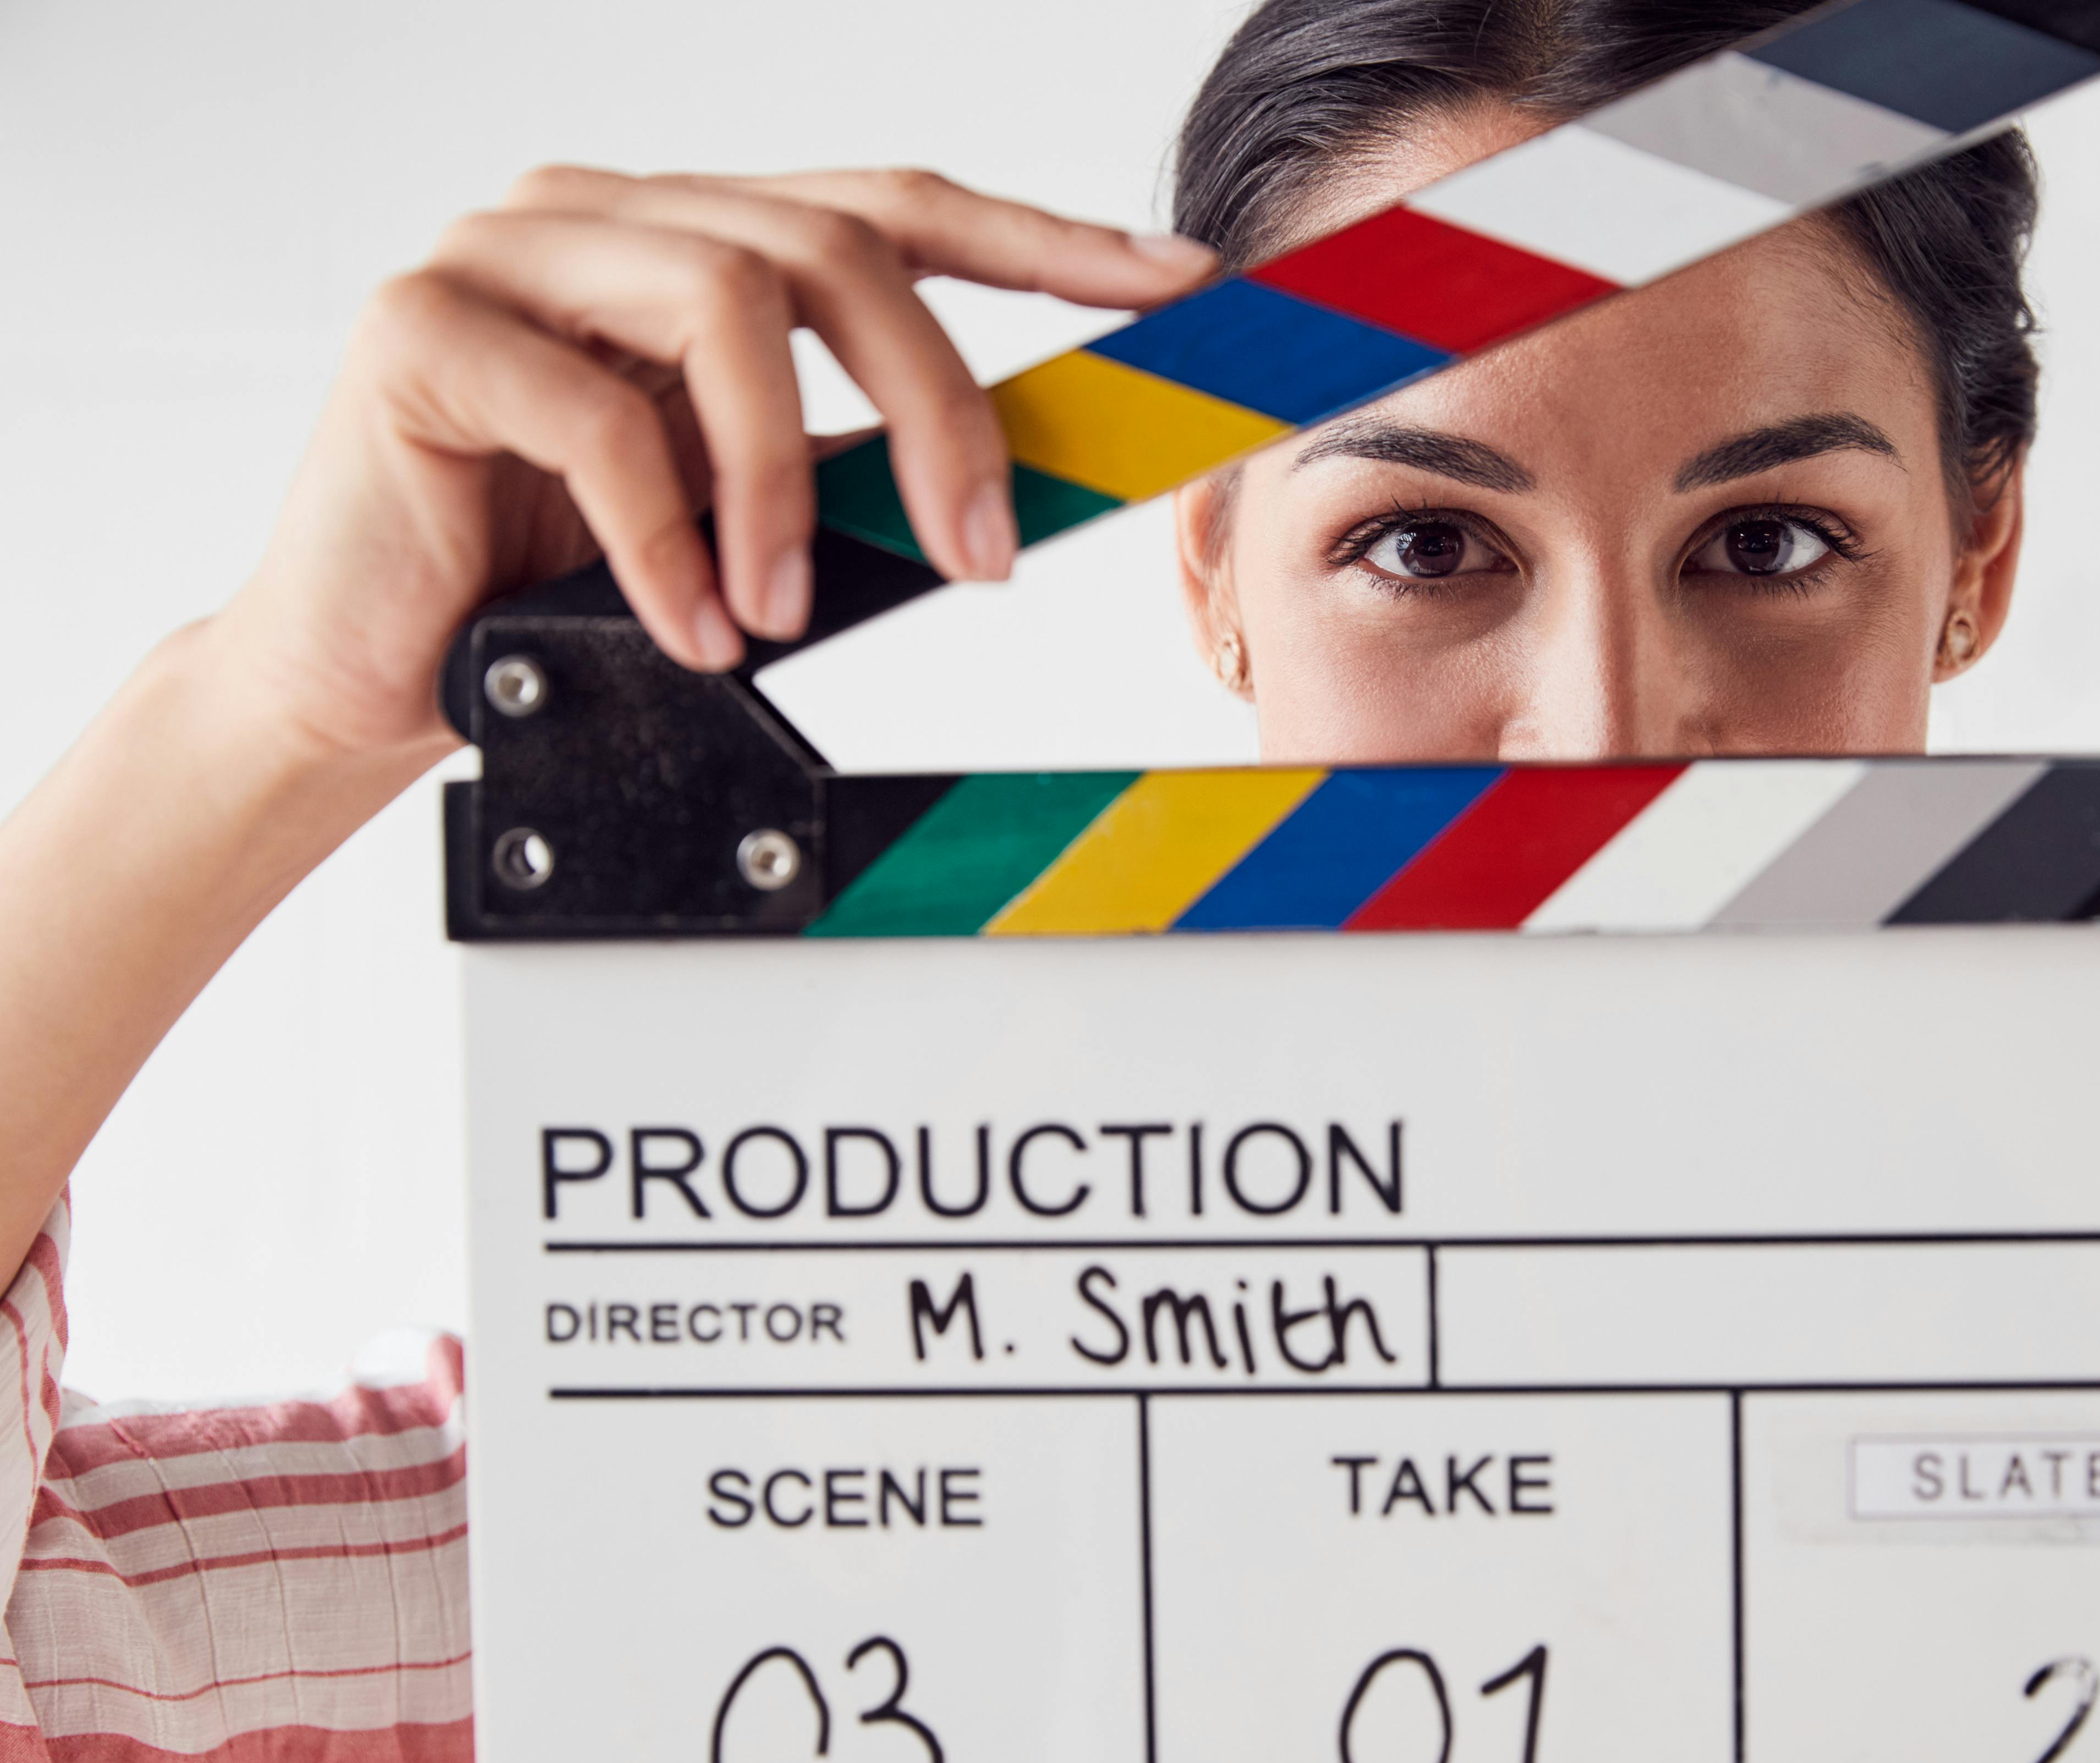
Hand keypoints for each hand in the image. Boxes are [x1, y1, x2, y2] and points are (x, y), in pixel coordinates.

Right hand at [212, 166, 1214, 760]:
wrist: (372, 666)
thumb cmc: (561, 586)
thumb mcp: (744, 518)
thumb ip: (849, 468)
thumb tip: (1011, 479)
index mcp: (694, 238)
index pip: (897, 207)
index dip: (1046, 239)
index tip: (1174, 281)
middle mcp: (606, 214)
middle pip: (832, 247)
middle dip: (940, 407)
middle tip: (982, 556)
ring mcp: (503, 251)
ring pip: (725, 304)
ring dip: (786, 482)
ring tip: (782, 609)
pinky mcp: (417, 326)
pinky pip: (592, 416)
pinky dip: (668, 542)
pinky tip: (690, 627)